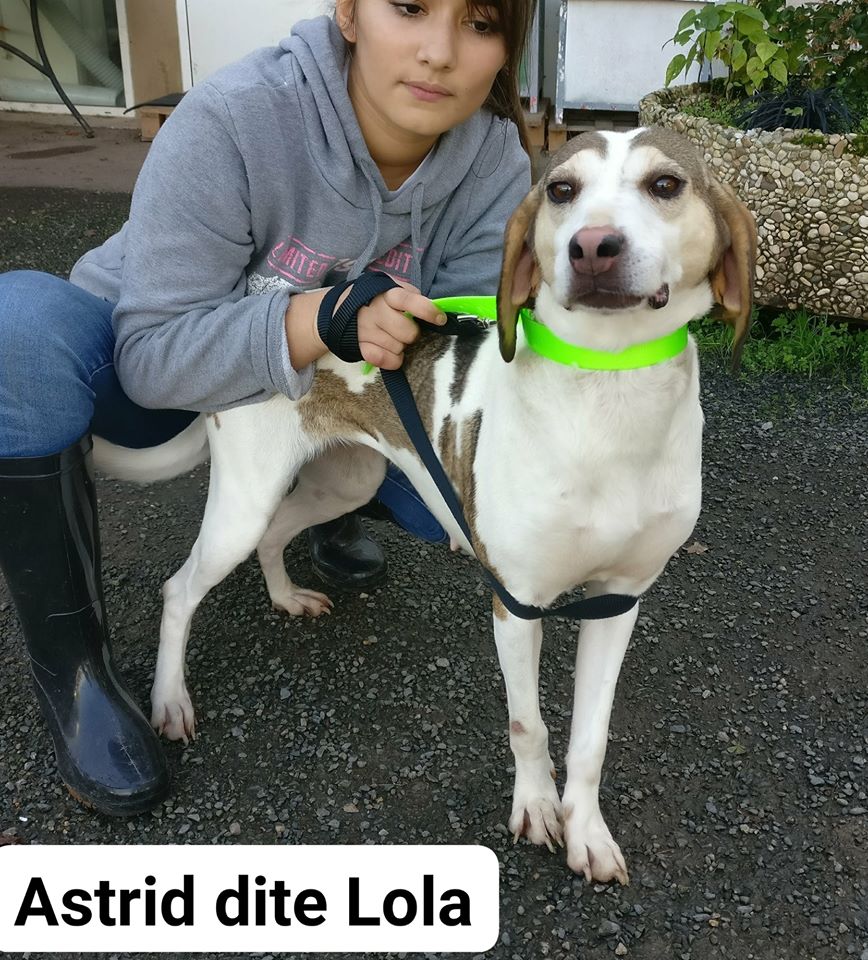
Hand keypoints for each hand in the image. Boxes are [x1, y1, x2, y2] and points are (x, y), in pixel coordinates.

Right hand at [284, 281, 444, 371]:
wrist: (336, 310)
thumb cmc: (373, 299)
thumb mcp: (389, 287)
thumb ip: (409, 294)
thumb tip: (431, 306)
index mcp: (387, 294)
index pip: (410, 301)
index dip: (428, 311)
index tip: (439, 319)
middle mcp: (376, 311)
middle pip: (408, 332)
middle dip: (411, 334)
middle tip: (404, 330)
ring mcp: (366, 330)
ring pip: (398, 348)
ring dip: (400, 346)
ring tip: (390, 337)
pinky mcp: (359, 347)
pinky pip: (385, 361)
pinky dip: (392, 360)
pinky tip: (389, 352)